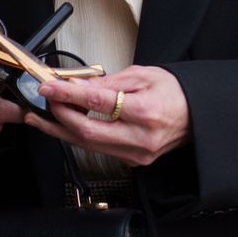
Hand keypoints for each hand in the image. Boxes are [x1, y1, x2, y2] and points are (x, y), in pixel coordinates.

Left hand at [28, 66, 190, 168]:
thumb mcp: (143, 75)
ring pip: (88, 145)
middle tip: (43, 101)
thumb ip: (108, 82)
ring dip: (61, 130)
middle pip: (87, 131)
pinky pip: (99, 150)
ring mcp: (136, 154)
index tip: (48, 86)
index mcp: (145, 112)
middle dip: (58, 115)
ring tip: (40, 117)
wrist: (197, 114)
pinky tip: (66, 126)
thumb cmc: (175, 92)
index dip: (67, 94)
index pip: (96, 102)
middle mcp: (140, 138)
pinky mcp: (133, 161)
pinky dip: (79, 137)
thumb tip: (78, 85)